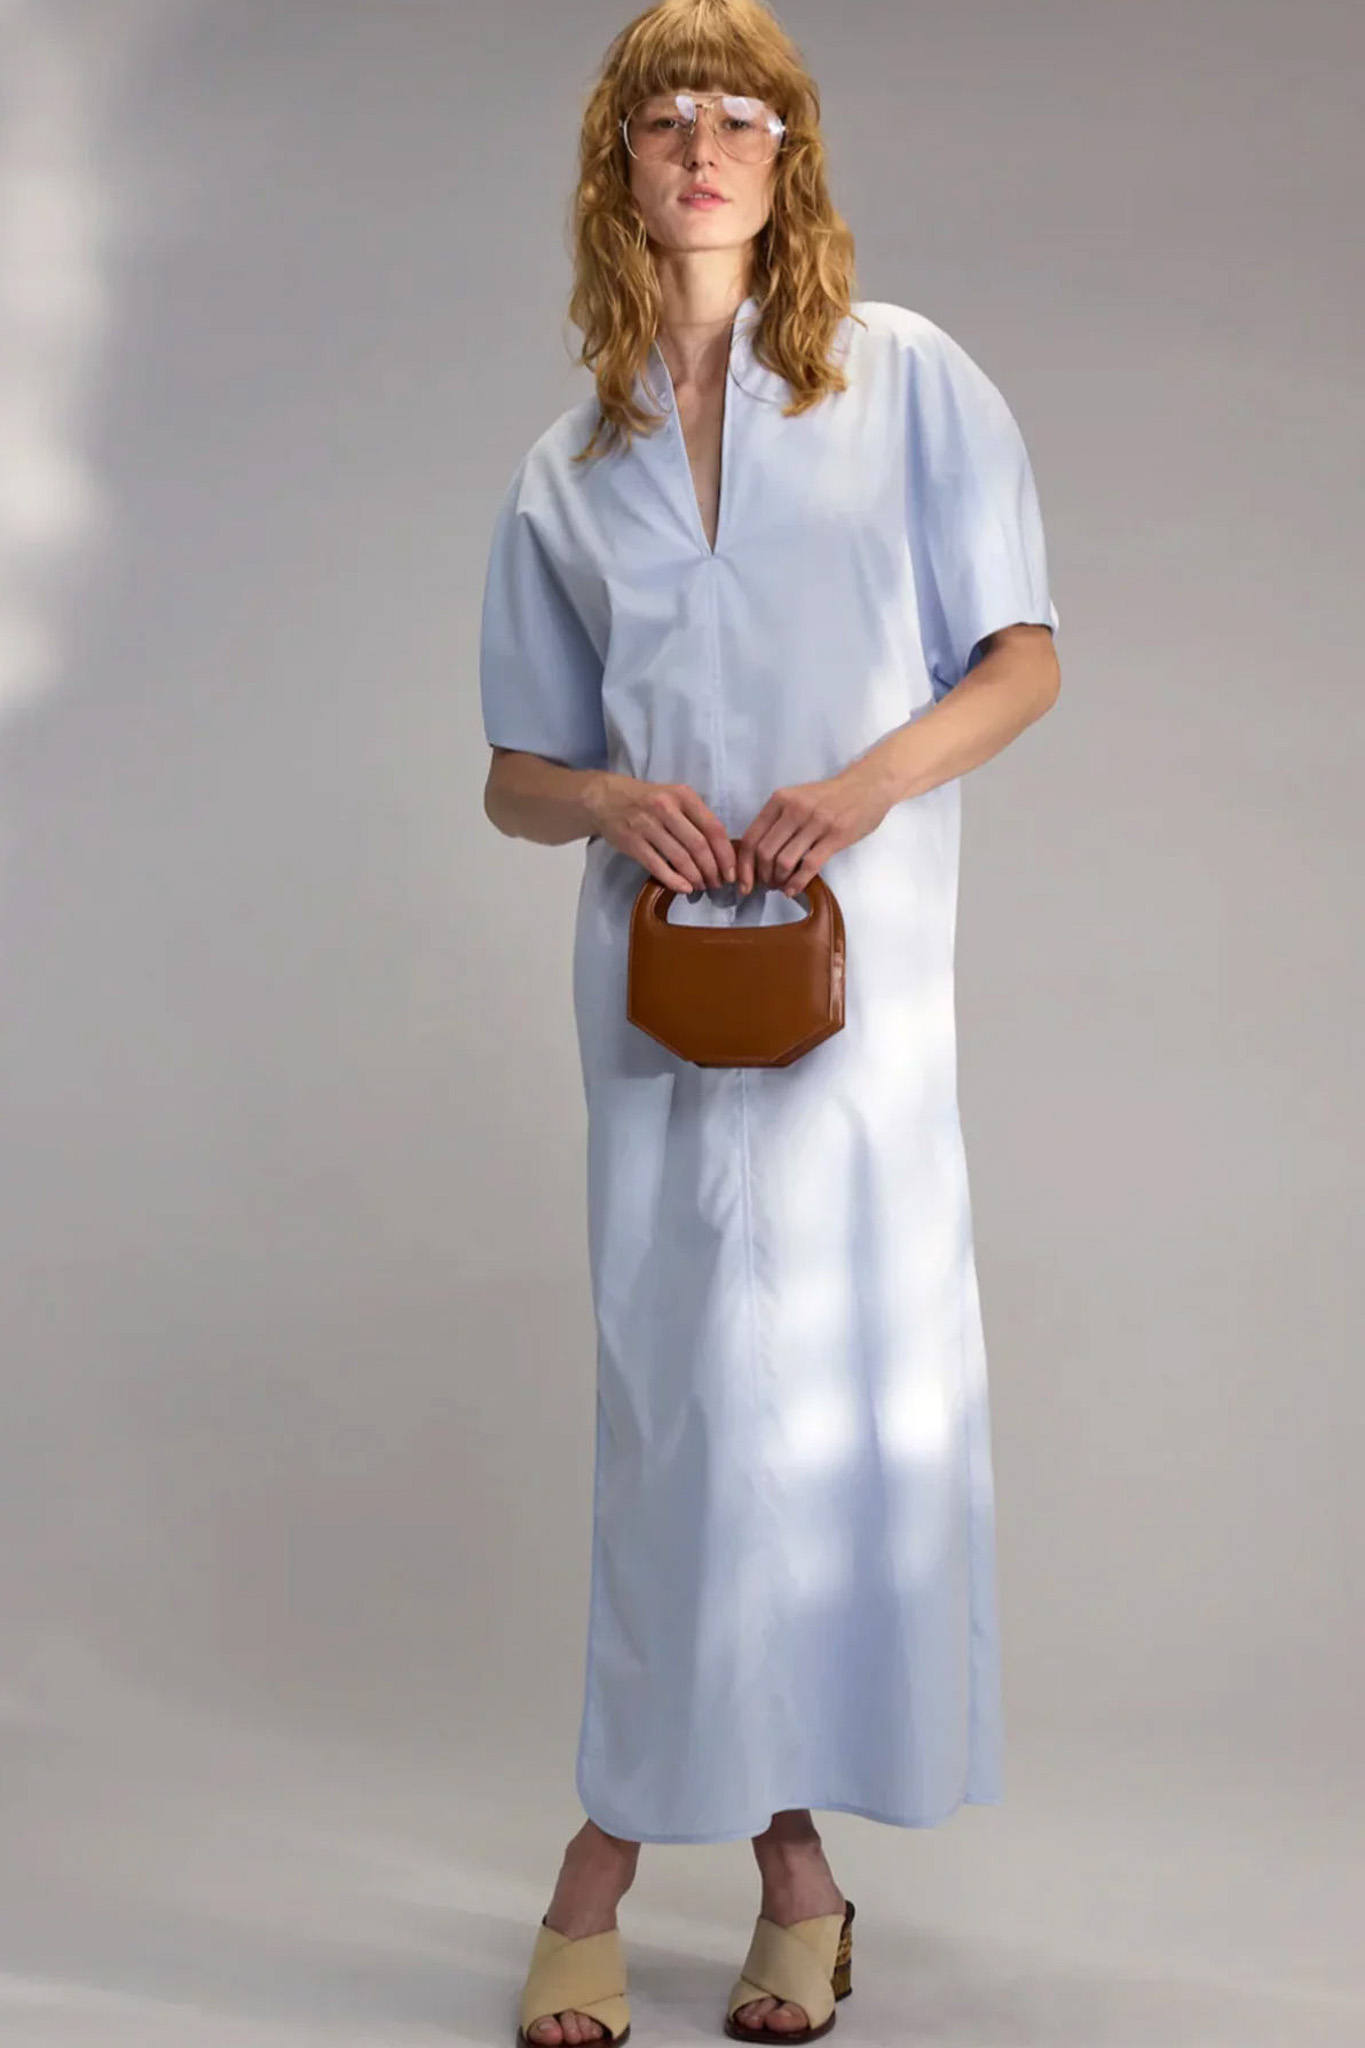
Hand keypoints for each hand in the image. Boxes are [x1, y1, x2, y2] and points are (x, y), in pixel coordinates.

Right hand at [585, 772, 735, 892]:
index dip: (725, 854)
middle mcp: (666, 808)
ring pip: (680, 859)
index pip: (713, 828)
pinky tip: (685, 888)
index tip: (731, 872)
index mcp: (683, 796)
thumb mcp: (673, 796)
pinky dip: (675, 881)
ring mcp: (647, 825)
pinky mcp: (632, 842)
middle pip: (699, 846)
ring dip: (696, 878)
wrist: (604, 797)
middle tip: (717, 883)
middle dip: (713, 870)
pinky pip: (658, 867)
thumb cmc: (646, 799)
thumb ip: (695, 817)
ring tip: (702, 886)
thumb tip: (720, 849)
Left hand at [735, 762, 894, 896]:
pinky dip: (796, 883)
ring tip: (781, 886)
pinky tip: (793, 890)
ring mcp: (815, 823)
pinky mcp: (835, 836)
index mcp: (780, 800)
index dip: (744, 865)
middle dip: (761, 876)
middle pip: (765, 853)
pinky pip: (809, 866)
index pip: (751, 837)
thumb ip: (777, 820)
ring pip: (784, 862)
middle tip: (766, 885)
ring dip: (779, 881)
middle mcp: (794, 809)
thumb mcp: (797, 798)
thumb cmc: (829, 796)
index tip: (743, 882)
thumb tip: (756, 854)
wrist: (867, 786)